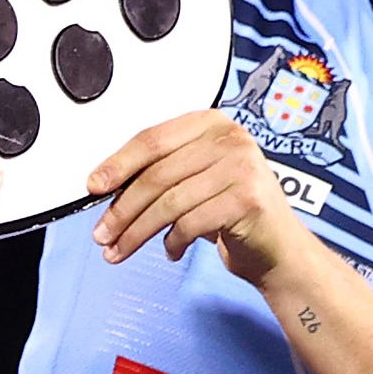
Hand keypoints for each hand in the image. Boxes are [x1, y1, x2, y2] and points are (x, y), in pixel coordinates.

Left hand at [87, 112, 306, 286]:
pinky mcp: (248, 198)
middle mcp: (229, 138)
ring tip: (120, 250)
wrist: (277, 246)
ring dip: (137, 232)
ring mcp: (242, 166)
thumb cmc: (232, 210)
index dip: (118, 164)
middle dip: (122, 209)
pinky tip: (170, 250)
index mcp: (210, 123)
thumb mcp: (193, 180)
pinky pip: (190, 222)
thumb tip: (104, 188)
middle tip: (102, 233)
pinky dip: (172, 242)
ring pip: (169, 202)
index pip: (152, 139)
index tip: (94, 186)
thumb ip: (159, 174)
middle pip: (157, 174)